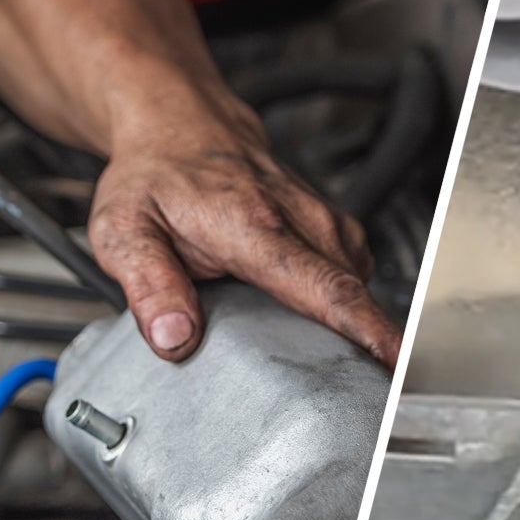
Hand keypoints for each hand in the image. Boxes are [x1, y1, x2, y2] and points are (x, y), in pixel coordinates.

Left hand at [0, 0, 402, 366]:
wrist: (178, 123)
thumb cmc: (153, 177)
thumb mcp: (123, 231)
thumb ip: (149, 286)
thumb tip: (174, 338)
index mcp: (253, 226)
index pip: (326, 287)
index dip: (366, 331)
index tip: (395, 364)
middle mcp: (301, 219)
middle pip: (355, 294)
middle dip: (365, 347)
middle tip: (352, 395)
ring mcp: (323, 220)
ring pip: (358, 285)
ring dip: (352, 324)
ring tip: (325, 364)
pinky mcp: (331, 226)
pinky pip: (353, 274)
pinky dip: (345, 301)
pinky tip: (311, 318)